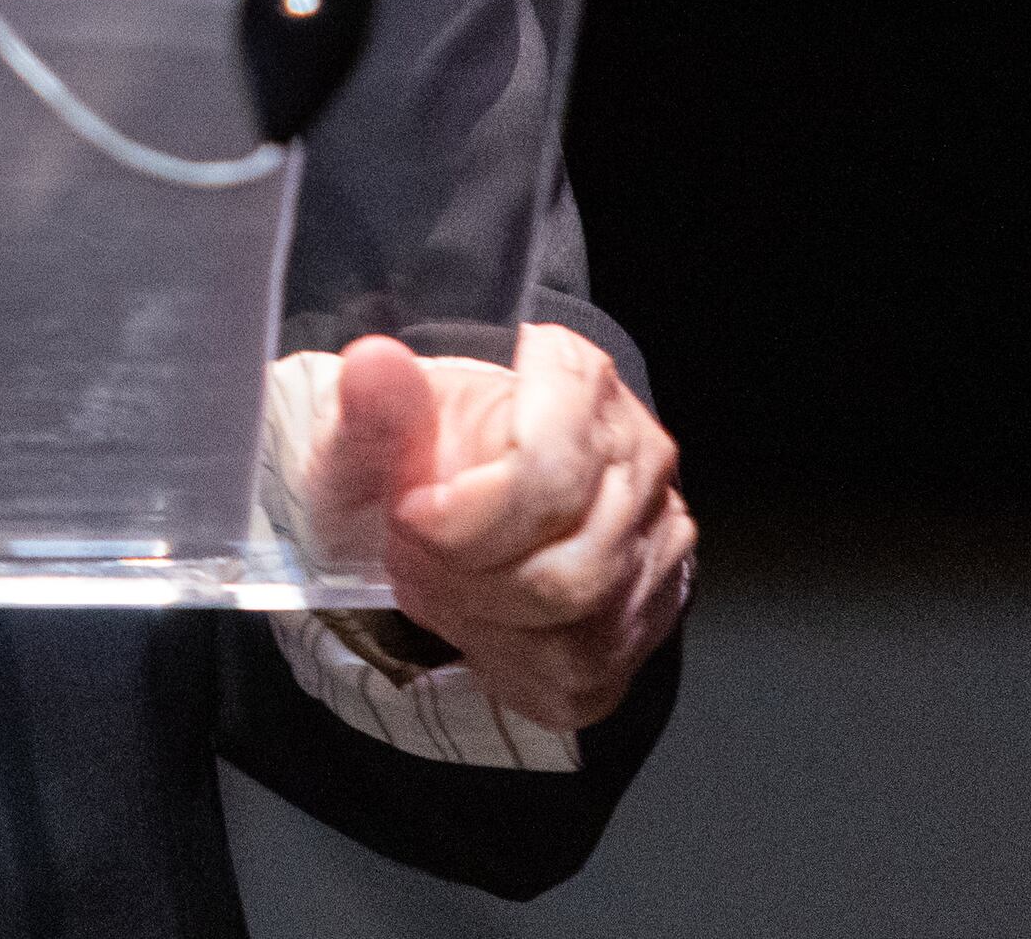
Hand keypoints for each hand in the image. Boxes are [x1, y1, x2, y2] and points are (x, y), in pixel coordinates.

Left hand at [304, 323, 694, 730]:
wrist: (448, 500)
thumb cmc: (418, 456)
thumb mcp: (373, 429)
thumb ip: (373, 406)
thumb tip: (374, 364)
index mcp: (580, 384)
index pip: (549, 470)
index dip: (464, 513)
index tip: (409, 510)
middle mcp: (640, 458)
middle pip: (567, 567)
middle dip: (464, 577)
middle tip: (406, 555)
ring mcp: (656, 540)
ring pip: (581, 622)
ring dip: (479, 616)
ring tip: (427, 582)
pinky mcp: (650, 611)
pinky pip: (585, 666)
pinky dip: (505, 654)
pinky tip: (467, 617)